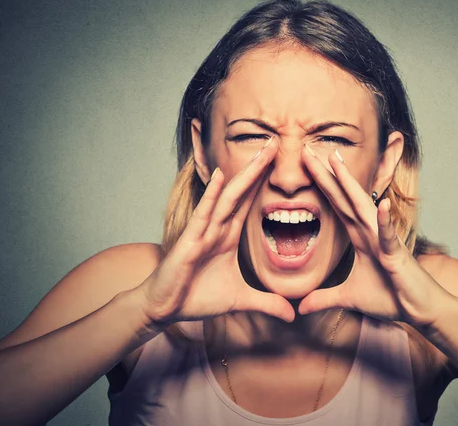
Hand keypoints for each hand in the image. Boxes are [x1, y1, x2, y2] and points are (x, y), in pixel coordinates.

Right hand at [136, 137, 294, 329]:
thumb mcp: (240, 300)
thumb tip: (292, 314)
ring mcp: (203, 231)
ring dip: (244, 175)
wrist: (165, 308)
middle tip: (277, 143)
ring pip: (227, 198)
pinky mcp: (189, 241)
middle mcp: (217, 228)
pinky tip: (221, 177)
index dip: (264, 182)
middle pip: (242, 192)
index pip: (250, 203)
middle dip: (259, 168)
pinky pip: (203, 215)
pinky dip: (212, 196)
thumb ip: (266, 303)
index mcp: (228, 236)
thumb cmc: (197, 297)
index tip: (282, 164)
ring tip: (261, 152)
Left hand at [298, 145, 457, 329]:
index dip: (321, 186)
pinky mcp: (396, 255)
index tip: (304, 165)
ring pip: (363, 207)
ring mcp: (384, 240)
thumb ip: (324, 298)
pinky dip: (385, 221)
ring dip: (350, 185)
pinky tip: (381, 204)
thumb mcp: (349, 298)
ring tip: (336, 162)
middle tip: (308, 150)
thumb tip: (301, 306)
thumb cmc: (391, 297)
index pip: (336, 206)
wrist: (420, 310)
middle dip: (326, 175)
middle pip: (344, 198)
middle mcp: (370, 232)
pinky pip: (389, 236)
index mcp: (359, 237)